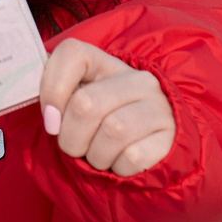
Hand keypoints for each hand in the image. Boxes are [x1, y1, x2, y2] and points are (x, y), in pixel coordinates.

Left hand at [40, 38, 175, 176]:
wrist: (149, 149)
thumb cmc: (98, 126)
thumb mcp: (74, 105)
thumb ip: (53, 99)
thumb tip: (50, 117)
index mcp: (105, 63)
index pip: (72, 53)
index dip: (51, 88)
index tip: (50, 117)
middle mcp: (138, 79)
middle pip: (86, 103)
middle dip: (70, 136)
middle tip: (74, 146)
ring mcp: (159, 107)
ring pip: (112, 131)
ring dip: (95, 155)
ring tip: (98, 155)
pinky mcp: (171, 137)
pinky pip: (133, 157)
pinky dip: (117, 168)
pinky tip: (120, 162)